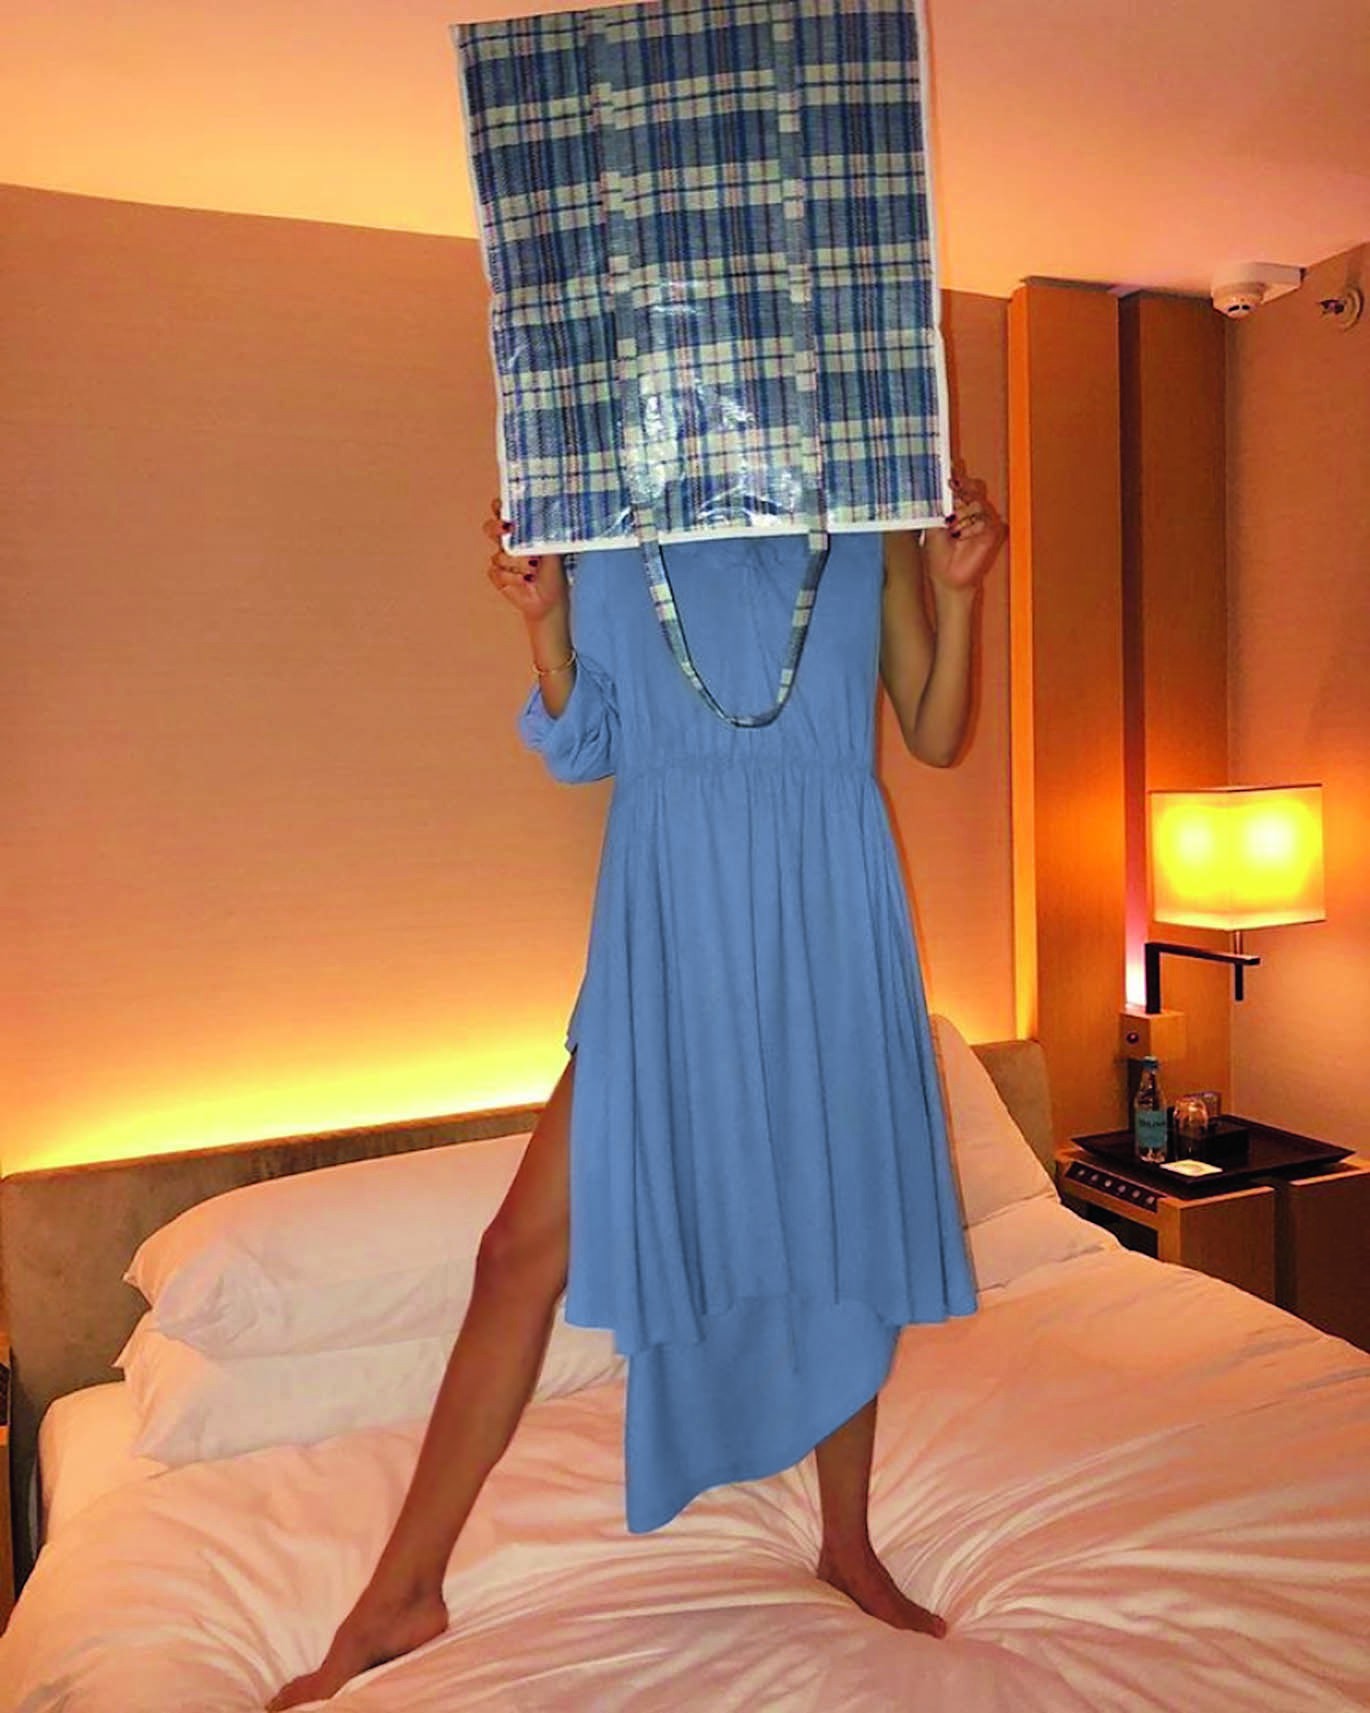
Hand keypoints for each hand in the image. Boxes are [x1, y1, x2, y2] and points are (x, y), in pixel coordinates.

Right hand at [483, 498, 565, 620]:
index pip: (506, 515)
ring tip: (533, 569)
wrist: (550, 601)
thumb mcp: (553, 552)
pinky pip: (496, 572)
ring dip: (517, 563)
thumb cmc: (554, 575)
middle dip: (495, 527)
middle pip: (491, 528)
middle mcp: (509, 544)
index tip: (502, 505)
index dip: (500, 507)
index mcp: (522, 534)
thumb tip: (542, 516)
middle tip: (507, 528)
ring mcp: (502, 561)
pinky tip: (525, 581)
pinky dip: (512, 577)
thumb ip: (545, 536)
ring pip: (498, 555)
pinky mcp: (498, 577)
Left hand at [922, 468, 1005, 592]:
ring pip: (977, 503)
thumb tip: (933, 487)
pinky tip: (962, 538)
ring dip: (961, 517)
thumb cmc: (939, 556)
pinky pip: (984, 520)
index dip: (957, 475)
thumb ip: (935, 506)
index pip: (961, 484)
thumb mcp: (932, 526)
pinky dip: (971, 529)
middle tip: (950, 495)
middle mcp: (972, 510)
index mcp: (957, 507)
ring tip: (953, 532)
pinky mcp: (993, 531)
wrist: (947, 577)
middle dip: (960, 491)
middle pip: (973, 487)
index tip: (949, 469)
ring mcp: (983, 520)